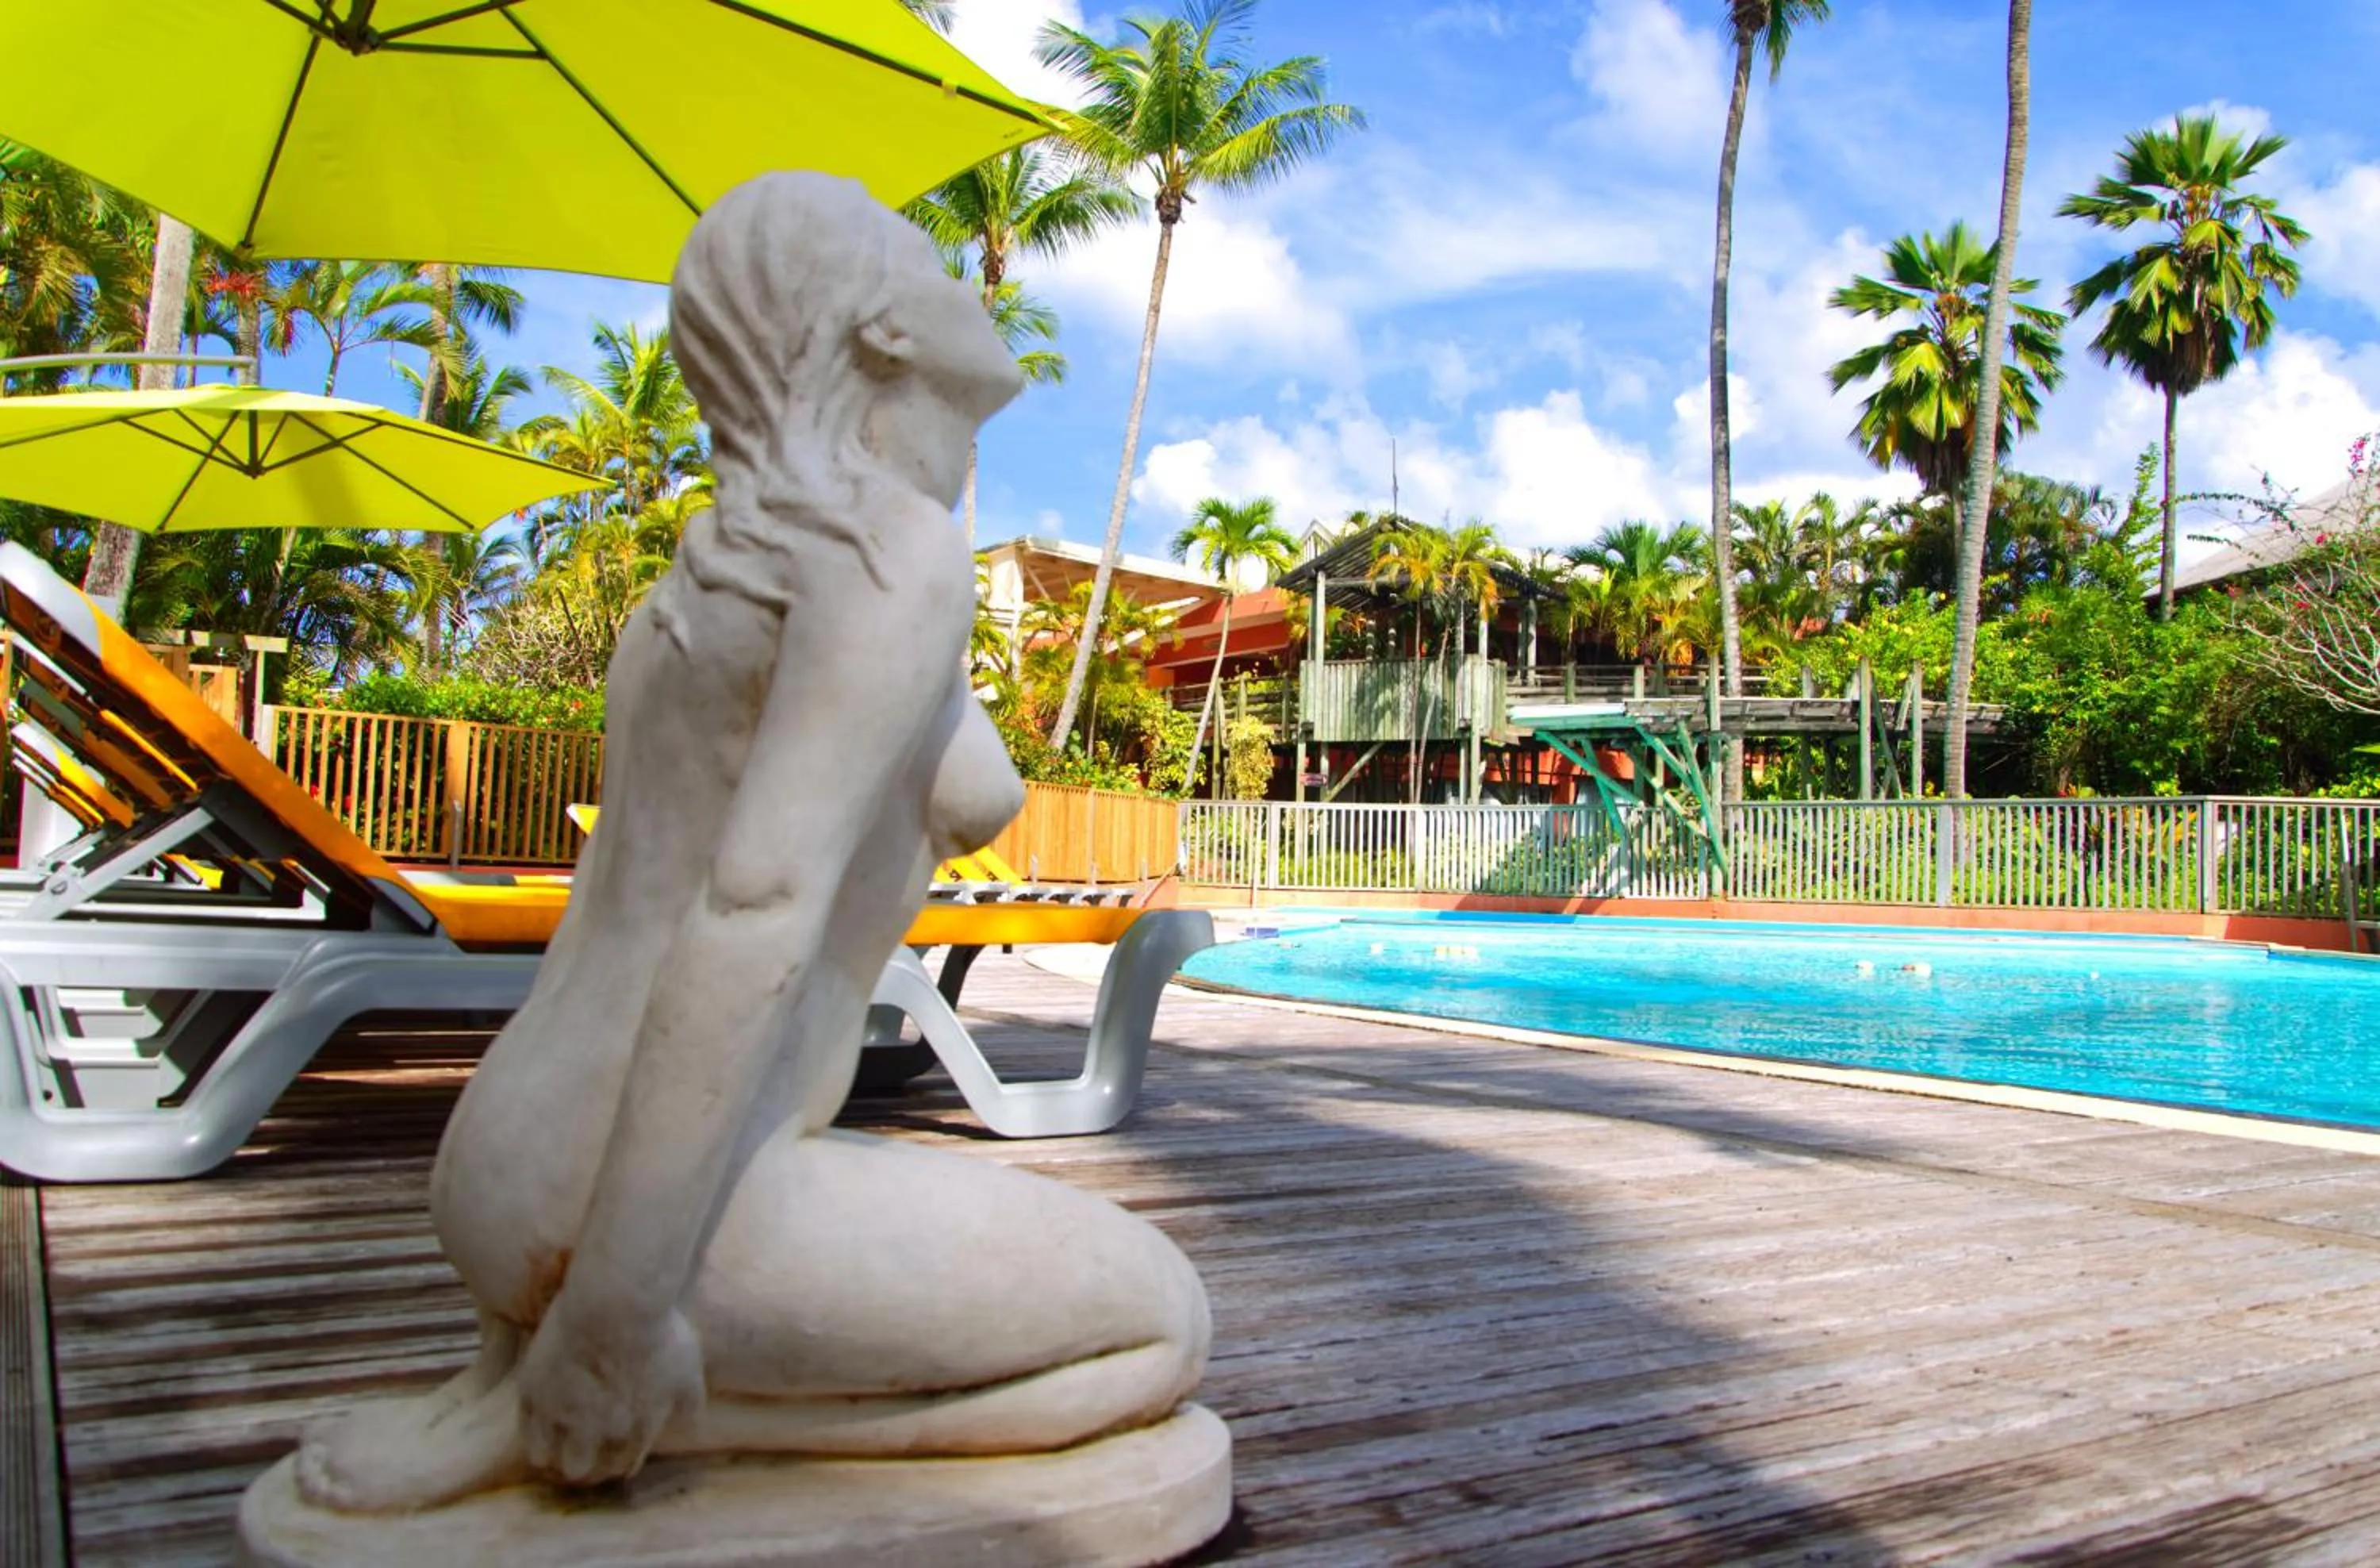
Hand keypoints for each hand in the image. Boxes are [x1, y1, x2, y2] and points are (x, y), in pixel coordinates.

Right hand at [515, 1289, 704, 1485]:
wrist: (617, 1301)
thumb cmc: (659, 1329)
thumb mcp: (688, 1368)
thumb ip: (688, 1403)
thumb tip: (689, 1422)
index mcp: (638, 1430)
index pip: (621, 1468)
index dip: (613, 1462)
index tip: (608, 1450)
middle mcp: (600, 1433)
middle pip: (582, 1472)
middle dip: (582, 1464)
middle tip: (579, 1447)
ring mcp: (564, 1416)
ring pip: (548, 1461)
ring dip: (552, 1455)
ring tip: (555, 1439)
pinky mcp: (535, 1396)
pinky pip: (527, 1435)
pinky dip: (533, 1435)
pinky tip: (541, 1423)